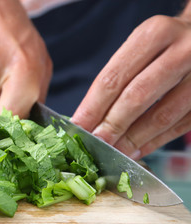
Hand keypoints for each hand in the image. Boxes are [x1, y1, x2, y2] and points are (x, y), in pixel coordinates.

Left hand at [72, 13, 190, 158]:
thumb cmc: (165, 45)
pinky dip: (156, 141)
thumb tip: (88, 117)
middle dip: (112, 125)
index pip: (114, 77)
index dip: (93, 106)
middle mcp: (183, 51)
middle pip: (137, 96)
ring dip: (134, 139)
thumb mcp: (141, 45)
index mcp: (155, 34)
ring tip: (115, 152)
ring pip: (162, 115)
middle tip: (96, 143)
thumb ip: (118, 76)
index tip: (79, 126)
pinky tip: (138, 150)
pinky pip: (180, 125)